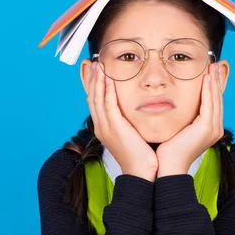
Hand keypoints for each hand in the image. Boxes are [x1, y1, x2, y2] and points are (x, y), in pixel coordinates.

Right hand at [87, 61, 157, 181]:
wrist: (143, 173)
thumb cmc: (142, 155)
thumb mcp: (132, 134)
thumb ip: (129, 121)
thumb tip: (133, 111)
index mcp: (104, 128)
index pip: (94, 102)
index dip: (92, 85)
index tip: (93, 70)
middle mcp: (101, 126)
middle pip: (91, 97)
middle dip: (91, 78)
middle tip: (91, 62)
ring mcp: (106, 127)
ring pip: (96, 98)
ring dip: (97, 79)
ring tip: (98, 64)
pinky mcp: (114, 127)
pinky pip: (107, 104)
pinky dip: (106, 89)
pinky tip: (108, 77)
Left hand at [156, 63, 223, 176]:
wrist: (167, 166)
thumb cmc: (168, 149)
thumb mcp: (178, 128)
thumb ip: (182, 116)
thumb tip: (175, 101)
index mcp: (209, 129)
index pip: (213, 103)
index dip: (212, 86)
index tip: (210, 71)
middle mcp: (215, 128)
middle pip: (217, 99)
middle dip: (215, 80)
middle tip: (214, 64)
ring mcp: (213, 129)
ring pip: (215, 99)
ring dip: (213, 81)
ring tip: (211, 67)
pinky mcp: (206, 128)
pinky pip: (209, 104)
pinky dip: (208, 90)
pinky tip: (206, 78)